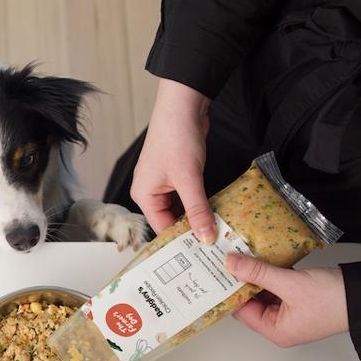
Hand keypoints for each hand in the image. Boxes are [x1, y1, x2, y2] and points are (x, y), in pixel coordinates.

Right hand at [131, 79, 215, 242]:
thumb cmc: (176, 139)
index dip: (181, 240)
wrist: (183, 106)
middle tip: (213, 245)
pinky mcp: (178, 175)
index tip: (202, 254)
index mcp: (144, 195)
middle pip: (171, 220)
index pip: (161, 227)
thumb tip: (206, 237)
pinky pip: (188, 197)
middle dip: (191, 230)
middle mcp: (151, 192)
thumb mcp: (189, 179)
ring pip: (181, 209)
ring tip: (216, 232)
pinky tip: (214, 212)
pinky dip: (200, 203)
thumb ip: (198, 210)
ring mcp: (164, 183)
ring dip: (198, 216)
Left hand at [225, 253, 348, 346]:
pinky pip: (278, 286)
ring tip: (243, 257)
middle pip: (251, 301)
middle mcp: (281, 325)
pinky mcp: (300, 299)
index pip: (241, 311)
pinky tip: (264, 259)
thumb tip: (231, 265)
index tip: (219, 273)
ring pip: (264, 292)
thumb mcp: (291, 284)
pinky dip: (271, 274)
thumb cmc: (335, 299)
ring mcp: (291, 312)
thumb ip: (259, 273)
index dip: (230, 291)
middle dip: (242, 281)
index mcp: (276, 331)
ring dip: (257, 275)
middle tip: (229, 261)